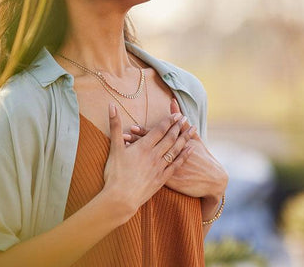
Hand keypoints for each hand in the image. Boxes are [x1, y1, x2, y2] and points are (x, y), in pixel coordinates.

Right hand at [102, 103, 193, 219]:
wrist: (121, 198)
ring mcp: (159, 167)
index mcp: (143, 146)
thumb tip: (111, 105)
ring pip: (176, 149)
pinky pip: (176, 164)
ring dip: (185, 138)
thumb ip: (115, 125)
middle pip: (170, 138)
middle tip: (186, 118)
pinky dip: (185, 155)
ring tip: (192, 129)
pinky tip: (191, 150)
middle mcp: (154, 155)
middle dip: (178, 127)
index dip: (168, 121)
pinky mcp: (162, 179)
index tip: (176, 114)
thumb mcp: (114, 148)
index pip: (159, 130)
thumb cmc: (115, 173)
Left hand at [126, 99, 227, 202]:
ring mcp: (168, 169)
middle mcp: (170, 156)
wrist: (212, 180)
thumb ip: (181, 122)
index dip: (144, 132)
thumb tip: (173, 102)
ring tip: (123, 149)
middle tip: (122, 136)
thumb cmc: (202, 157)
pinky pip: (151, 175)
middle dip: (136, 142)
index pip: (157, 136)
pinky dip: (141, 170)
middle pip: (150, 148)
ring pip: (148, 161)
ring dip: (135, 155)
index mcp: (175, 145)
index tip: (131, 126)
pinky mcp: (168, 181)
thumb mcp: (194, 139)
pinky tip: (130, 167)